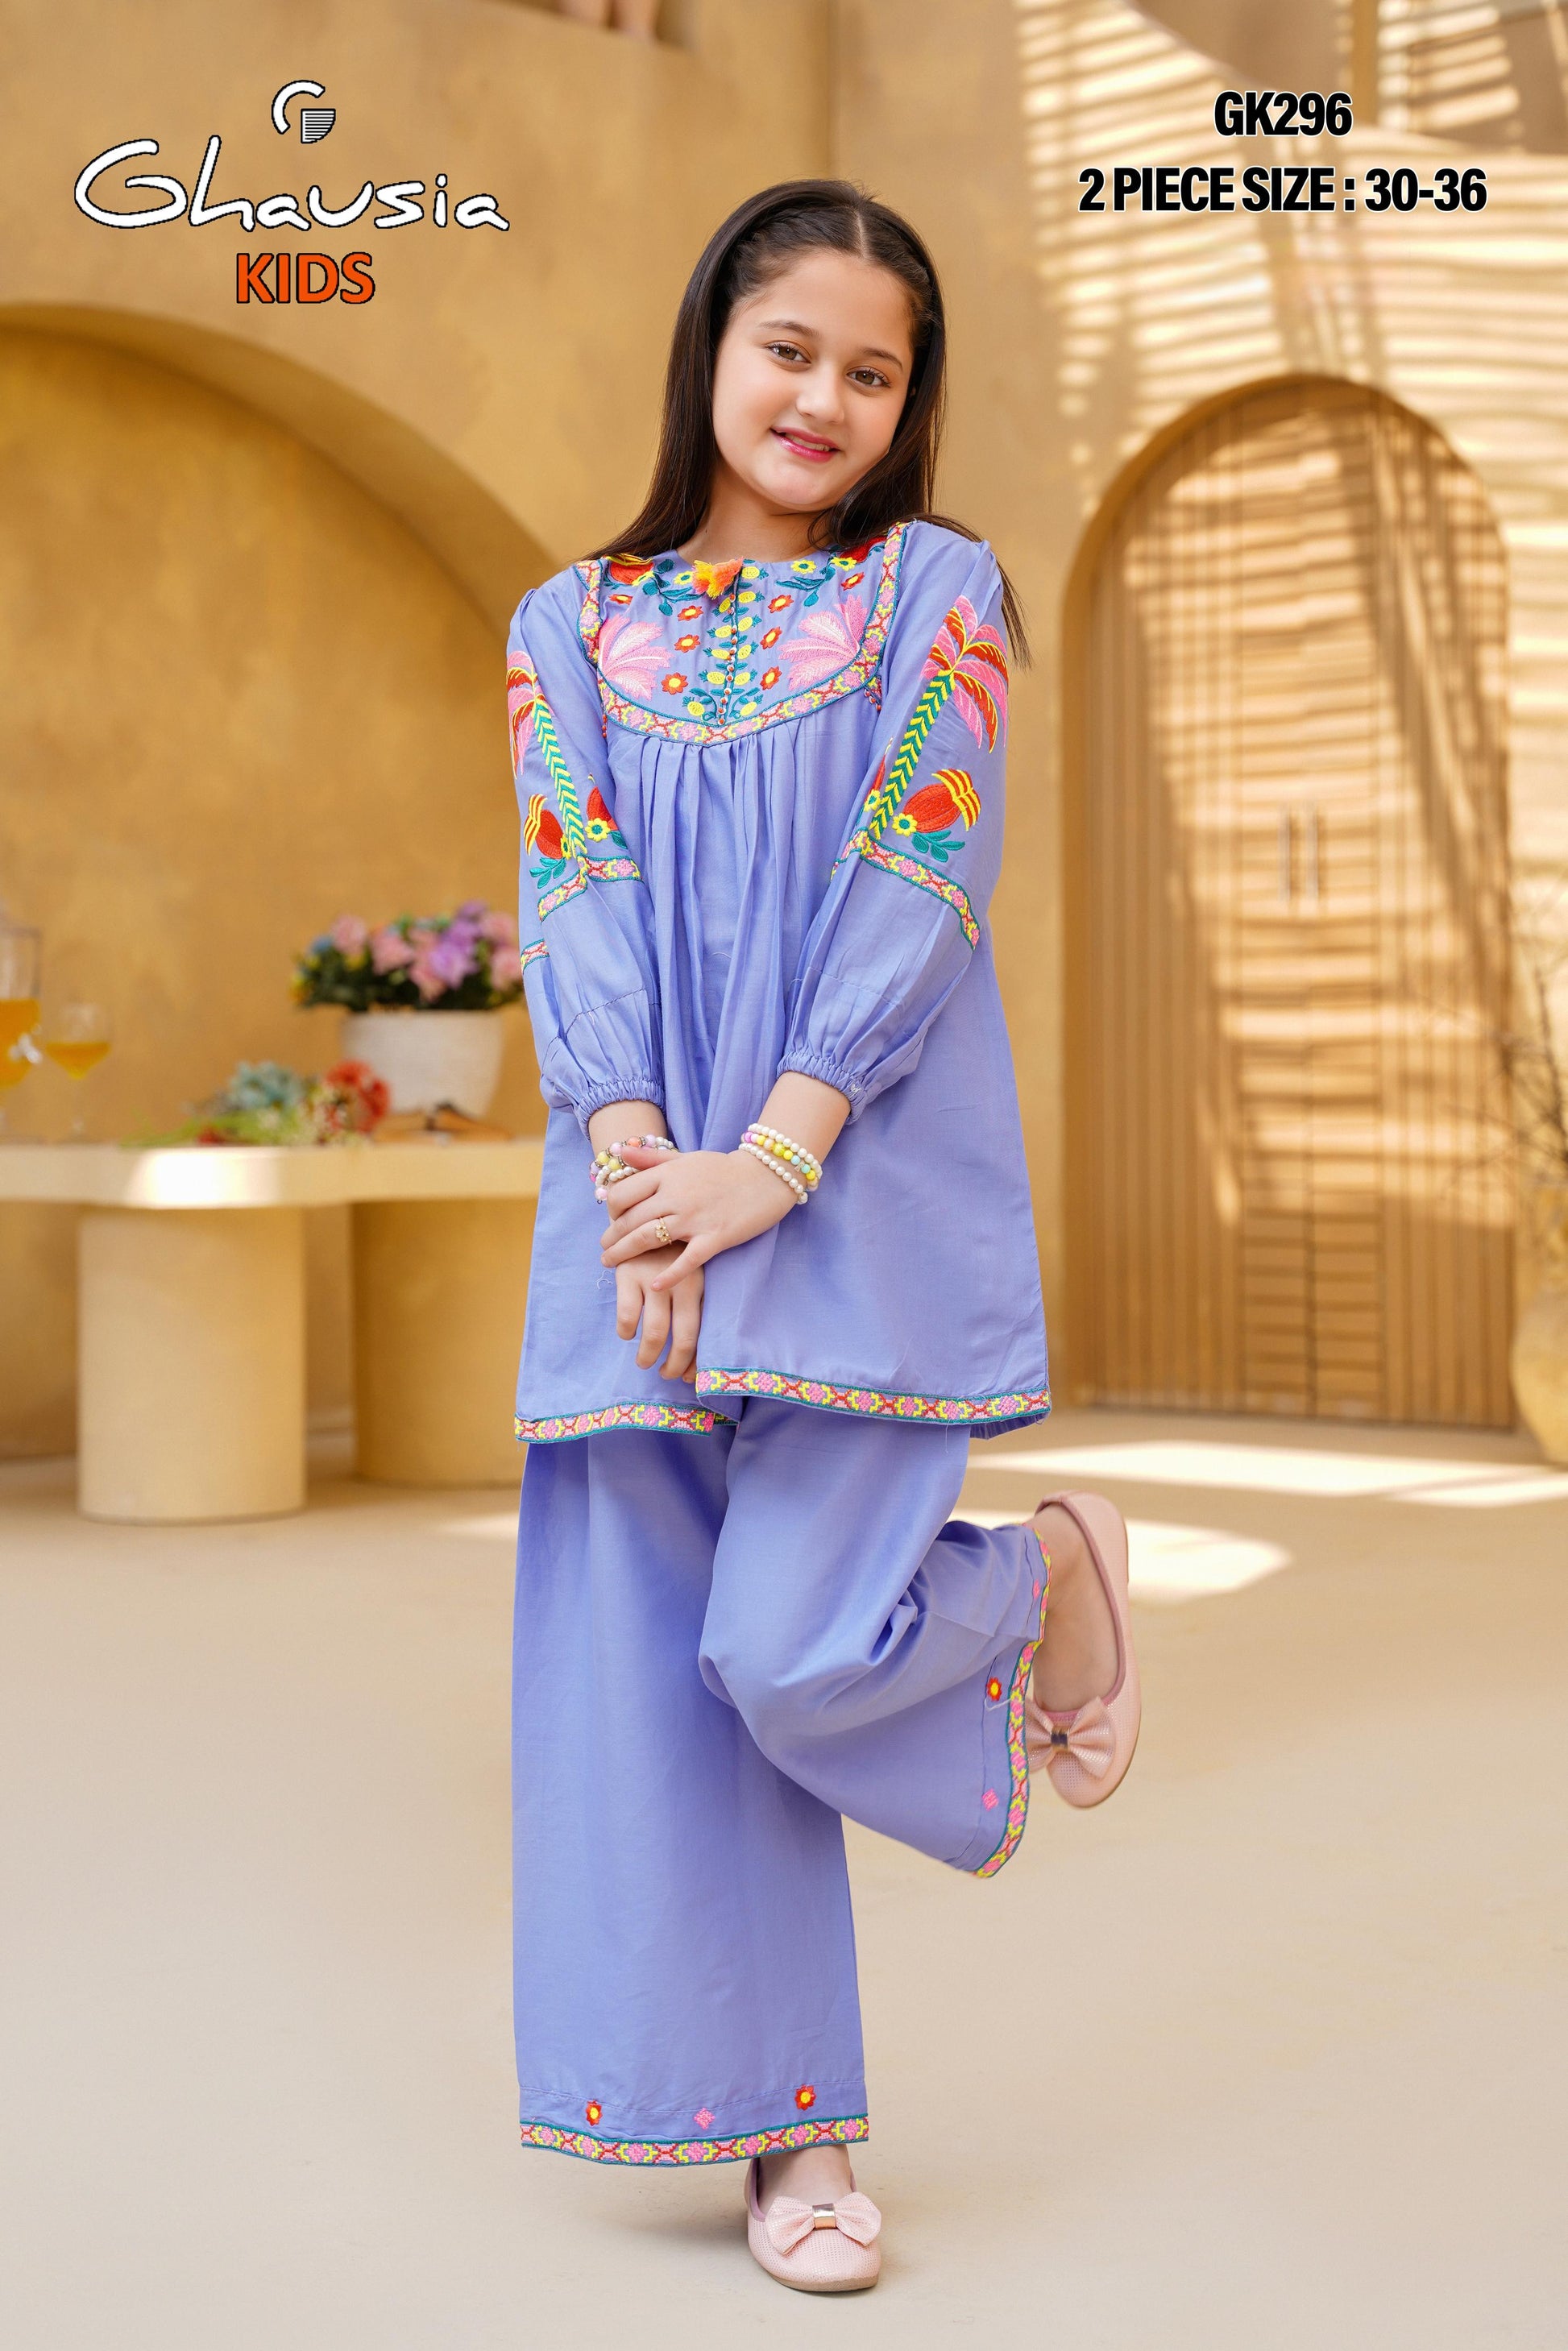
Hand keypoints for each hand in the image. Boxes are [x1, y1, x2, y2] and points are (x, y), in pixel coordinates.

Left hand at [600, 1142, 796, 1286]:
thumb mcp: (686, 1158)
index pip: (623, 1194)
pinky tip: (656, 1285)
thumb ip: (652, 1159)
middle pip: (631, 1220)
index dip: (611, 1210)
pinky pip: (686, 1260)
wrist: (766, 1176)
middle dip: (612, 1238)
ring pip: (649, 1238)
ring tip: (612, 1264)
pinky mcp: (715, 1237)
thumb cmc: (723, 1169)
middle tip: (605, 1250)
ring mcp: (695, 1218)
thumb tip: (619, 1152)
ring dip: (625, 1254)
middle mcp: (676, 1196)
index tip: (612, 1221)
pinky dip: (669, 1275)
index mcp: (667, 1175)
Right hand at [614, 1244, 703, 1379]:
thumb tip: (690, 1356)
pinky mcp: (629, 1274)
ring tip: (643, 1362)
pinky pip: (628, 1316)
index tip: (686, 1376)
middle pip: (683, 1338)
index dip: (694, 1360)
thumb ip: (690, 1303)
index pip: (701, 1331)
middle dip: (674, 1364)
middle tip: (666, 1374)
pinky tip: (627, 1334)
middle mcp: (682, 1284)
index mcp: (700, 1285)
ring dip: (648, 1355)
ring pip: (655, 1332)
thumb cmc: (671, 1249)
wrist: (647, 1209)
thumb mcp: (689, 1270)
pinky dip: (627, 1331)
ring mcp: (655, 1279)